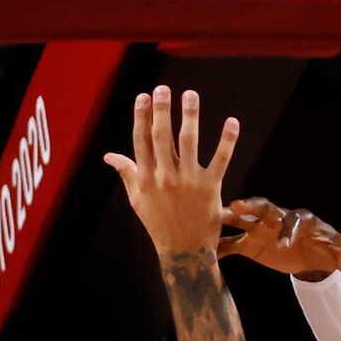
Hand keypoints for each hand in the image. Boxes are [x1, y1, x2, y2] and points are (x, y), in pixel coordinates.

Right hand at [104, 87, 238, 259]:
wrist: (184, 251)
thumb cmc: (159, 223)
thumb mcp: (138, 199)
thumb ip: (127, 173)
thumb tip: (108, 156)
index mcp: (146, 178)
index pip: (142, 140)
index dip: (141, 117)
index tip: (143, 96)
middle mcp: (165, 177)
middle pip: (162, 137)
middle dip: (161, 110)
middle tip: (163, 89)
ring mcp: (188, 182)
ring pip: (189, 143)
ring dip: (190, 116)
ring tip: (190, 95)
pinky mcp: (210, 189)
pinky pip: (220, 160)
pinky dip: (227, 140)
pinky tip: (232, 121)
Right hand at [220, 196, 340, 279]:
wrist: (311, 256)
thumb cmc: (326, 248)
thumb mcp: (339, 251)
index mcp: (301, 219)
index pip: (294, 218)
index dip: (288, 228)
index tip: (285, 241)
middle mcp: (277, 219)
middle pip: (263, 207)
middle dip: (251, 207)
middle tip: (235, 206)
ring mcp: (260, 230)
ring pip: (242, 220)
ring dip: (227, 219)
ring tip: (209, 219)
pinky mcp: (249, 245)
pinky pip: (231, 245)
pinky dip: (218, 248)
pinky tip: (203, 251)